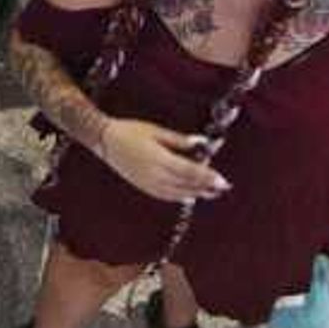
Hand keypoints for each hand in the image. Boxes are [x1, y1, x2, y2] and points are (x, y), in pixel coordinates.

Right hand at [95, 117, 229, 205]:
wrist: (105, 141)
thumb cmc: (130, 131)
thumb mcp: (156, 131)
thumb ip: (179, 140)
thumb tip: (201, 142)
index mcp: (160, 159)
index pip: (190, 172)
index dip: (208, 177)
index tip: (223, 180)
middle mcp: (155, 175)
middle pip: (187, 185)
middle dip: (206, 187)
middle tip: (223, 187)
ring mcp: (149, 183)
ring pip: (178, 193)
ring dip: (196, 193)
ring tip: (210, 193)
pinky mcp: (144, 187)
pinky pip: (166, 196)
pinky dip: (180, 196)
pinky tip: (188, 195)